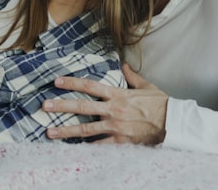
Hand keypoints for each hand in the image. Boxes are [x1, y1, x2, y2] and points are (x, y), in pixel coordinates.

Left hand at [43, 63, 168, 144]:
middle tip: (45, 106)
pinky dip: (86, 148)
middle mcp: (113, 109)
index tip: (56, 82)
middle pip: (82, 107)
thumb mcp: (146, 86)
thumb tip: (123, 65)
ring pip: (86, 129)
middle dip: (61, 106)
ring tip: (50, 133)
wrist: (173, 123)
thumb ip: (132, 76)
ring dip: (66, 131)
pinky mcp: (120, 141)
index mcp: (117, 94)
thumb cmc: (161, 104)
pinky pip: (99, 146)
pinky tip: (72, 150)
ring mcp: (115, 126)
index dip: (72, 83)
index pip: (90, 86)